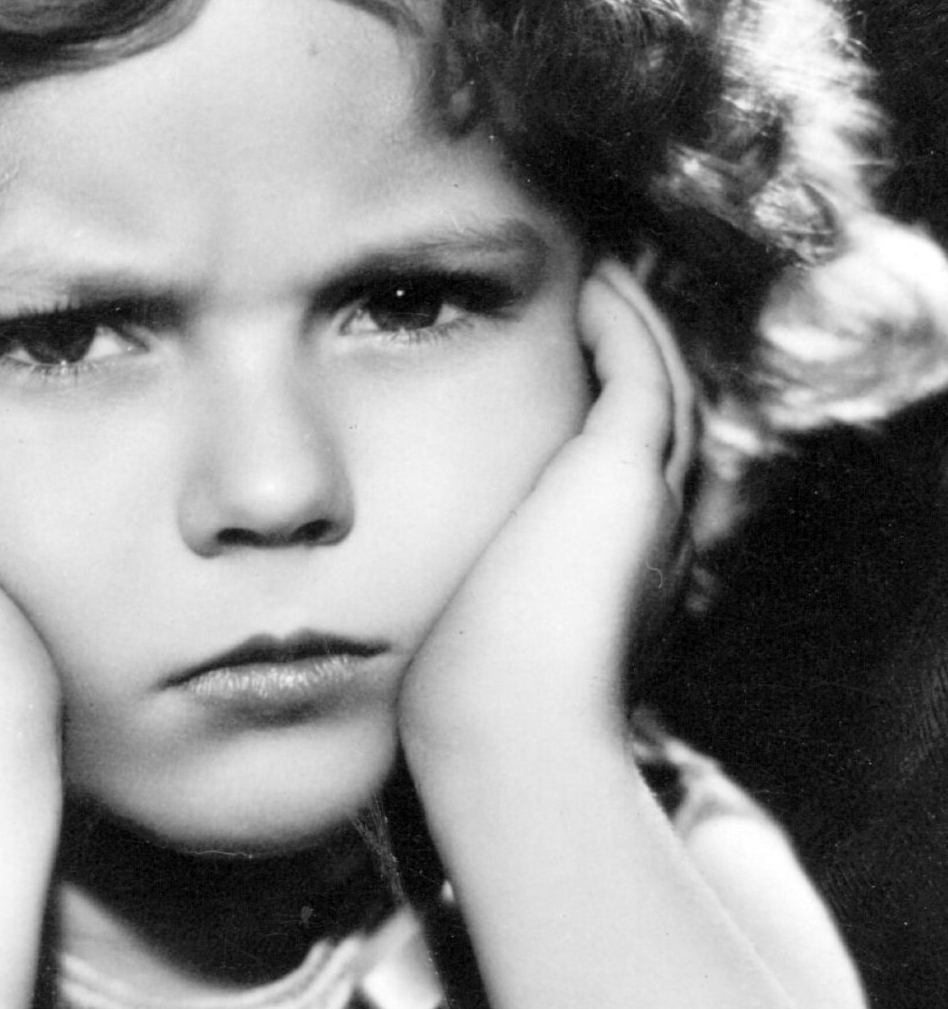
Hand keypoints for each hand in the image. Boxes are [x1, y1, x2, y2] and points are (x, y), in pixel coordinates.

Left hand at [399, 259, 695, 768]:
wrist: (507, 728)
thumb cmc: (460, 710)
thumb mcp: (449, 650)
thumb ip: (432, 615)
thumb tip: (351, 622)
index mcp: (610, 579)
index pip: (619, 479)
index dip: (595, 425)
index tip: (550, 381)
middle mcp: (646, 539)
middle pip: (650, 422)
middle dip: (622, 362)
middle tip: (586, 303)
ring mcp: (647, 503)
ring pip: (657, 387)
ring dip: (627, 328)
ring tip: (592, 279)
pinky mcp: (627, 471)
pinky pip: (640, 370)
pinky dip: (620, 324)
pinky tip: (586, 286)